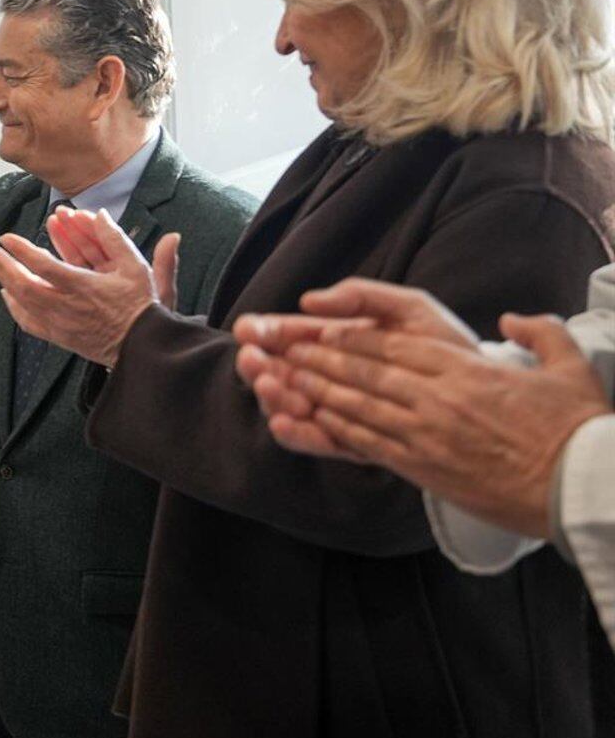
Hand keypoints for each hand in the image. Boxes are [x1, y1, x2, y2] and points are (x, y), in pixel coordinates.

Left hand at [0, 207, 175, 366]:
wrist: (143, 347)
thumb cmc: (142, 306)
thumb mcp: (136, 268)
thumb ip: (116, 239)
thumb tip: (100, 212)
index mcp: (83, 287)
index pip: (43, 266)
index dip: (22, 250)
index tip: (6, 237)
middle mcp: (66, 307)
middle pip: (24, 285)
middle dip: (4, 265)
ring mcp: (60, 324)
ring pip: (23, 303)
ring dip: (5, 281)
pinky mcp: (60, 337)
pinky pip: (29, 323)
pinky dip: (15, 308)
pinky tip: (8, 295)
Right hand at [233, 280, 476, 436]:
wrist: (487, 396)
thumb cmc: (446, 346)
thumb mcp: (408, 308)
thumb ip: (362, 295)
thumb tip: (309, 300)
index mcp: (338, 341)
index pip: (290, 335)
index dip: (265, 332)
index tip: (250, 331)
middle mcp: (331, 376)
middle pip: (281, 371)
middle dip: (260, 365)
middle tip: (253, 361)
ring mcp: (340, 410)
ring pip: (292, 405)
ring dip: (273, 397)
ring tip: (271, 387)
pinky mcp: (354, 442)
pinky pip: (318, 439)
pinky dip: (297, 433)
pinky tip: (285, 421)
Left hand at [261, 314, 606, 536]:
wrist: (585, 489)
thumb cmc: (578, 429)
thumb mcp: (568, 368)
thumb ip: (540, 333)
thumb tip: (513, 319)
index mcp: (466, 369)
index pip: (392, 346)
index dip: (349, 336)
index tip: (319, 329)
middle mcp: (438, 398)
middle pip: (363, 371)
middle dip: (317, 358)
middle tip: (281, 349)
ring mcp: (427, 435)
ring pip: (357, 406)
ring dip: (315, 390)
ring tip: (281, 378)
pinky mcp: (424, 469)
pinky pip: (368, 444)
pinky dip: (335, 429)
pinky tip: (311, 419)